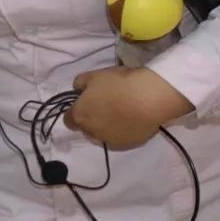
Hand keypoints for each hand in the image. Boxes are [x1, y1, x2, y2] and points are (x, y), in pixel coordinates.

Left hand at [63, 66, 194, 149]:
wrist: (150, 97)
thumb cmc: (118, 84)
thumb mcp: (94, 75)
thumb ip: (79, 83)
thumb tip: (78, 90)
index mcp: (80, 117)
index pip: (68, 120)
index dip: (76, 112)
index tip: (86, 103)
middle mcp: (92, 133)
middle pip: (86, 129)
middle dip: (91, 120)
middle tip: (105, 106)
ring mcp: (110, 141)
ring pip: (102, 136)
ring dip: (106, 128)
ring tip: (120, 114)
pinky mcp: (128, 145)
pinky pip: (120, 139)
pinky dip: (123, 132)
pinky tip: (132, 120)